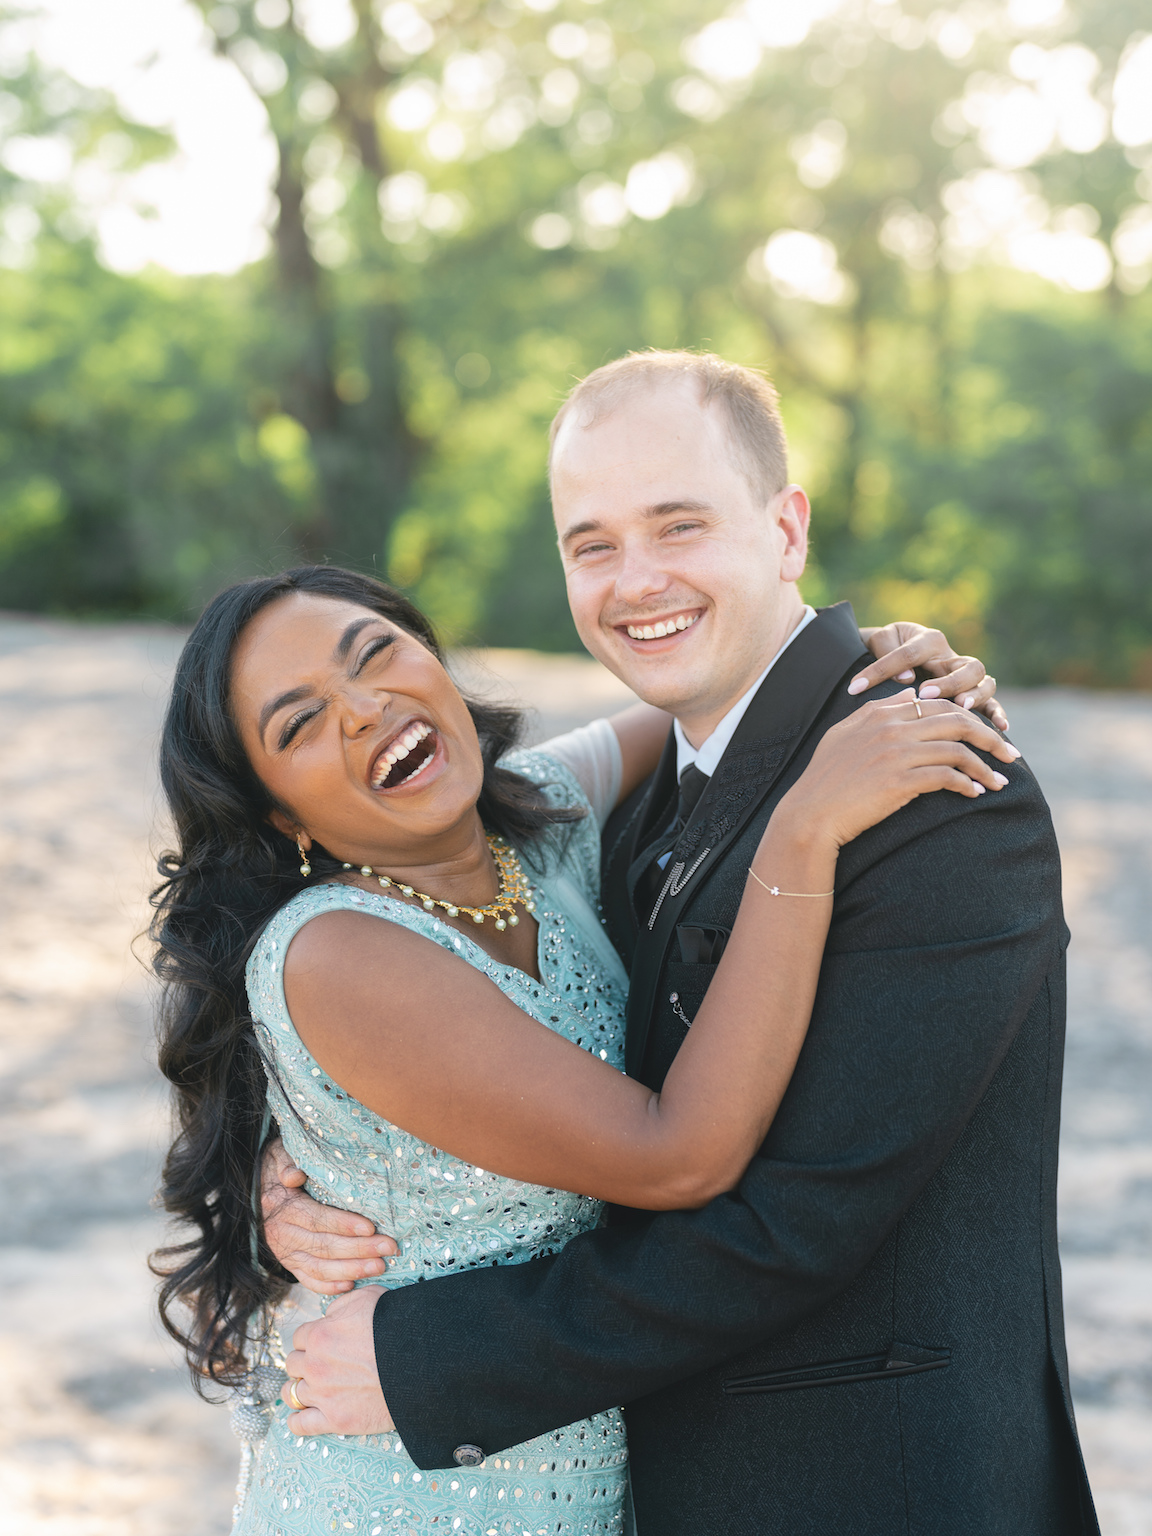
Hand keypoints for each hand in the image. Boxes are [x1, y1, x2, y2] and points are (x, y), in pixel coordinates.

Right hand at [261, 1137, 397, 1295]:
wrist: (259, 1186)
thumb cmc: (280, 1165)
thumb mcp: (280, 1154)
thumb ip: (287, 1162)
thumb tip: (294, 1175)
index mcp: (282, 1206)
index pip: (316, 1219)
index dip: (343, 1224)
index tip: (370, 1227)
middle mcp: (281, 1233)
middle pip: (324, 1246)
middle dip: (359, 1249)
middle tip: (389, 1247)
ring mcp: (285, 1252)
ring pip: (319, 1268)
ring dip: (351, 1270)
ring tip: (380, 1266)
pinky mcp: (290, 1263)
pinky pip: (308, 1280)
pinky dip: (329, 1286)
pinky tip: (351, 1285)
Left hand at [283, 1287, 395, 1436]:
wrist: (420, 1363)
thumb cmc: (397, 1326)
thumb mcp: (367, 1297)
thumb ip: (339, 1305)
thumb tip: (327, 1316)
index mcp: (320, 1334)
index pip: (299, 1337)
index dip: (311, 1340)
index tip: (323, 1345)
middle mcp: (315, 1364)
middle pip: (292, 1364)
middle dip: (305, 1363)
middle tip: (321, 1365)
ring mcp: (323, 1394)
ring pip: (291, 1393)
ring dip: (300, 1390)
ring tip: (313, 1390)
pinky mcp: (334, 1420)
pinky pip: (299, 1424)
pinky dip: (298, 1420)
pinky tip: (305, 1415)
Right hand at [774, 690, 1021, 851]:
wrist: (811, 814)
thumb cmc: (826, 778)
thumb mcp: (845, 733)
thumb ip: (879, 709)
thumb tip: (909, 693)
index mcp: (880, 712)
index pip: (938, 703)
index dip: (969, 716)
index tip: (986, 734)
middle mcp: (891, 727)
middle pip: (957, 721)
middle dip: (991, 738)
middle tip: (1010, 755)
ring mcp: (896, 754)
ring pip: (958, 750)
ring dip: (985, 767)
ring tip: (999, 782)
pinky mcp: (900, 782)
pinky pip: (947, 777)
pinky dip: (967, 785)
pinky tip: (975, 795)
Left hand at [850, 622, 1007, 732]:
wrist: (890, 652)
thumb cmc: (882, 648)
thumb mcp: (878, 642)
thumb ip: (885, 654)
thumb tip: (908, 681)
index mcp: (926, 640)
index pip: (908, 654)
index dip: (883, 669)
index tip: (857, 687)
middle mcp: (950, 657)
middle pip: (966, 666)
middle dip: (949, 681)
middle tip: (926, 694)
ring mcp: (963, 676)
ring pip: (983, 682)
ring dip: (975, 696)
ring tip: (961, 708)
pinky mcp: (970, 694)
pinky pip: (991, 703)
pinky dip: (997, 713)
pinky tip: (999, 727)